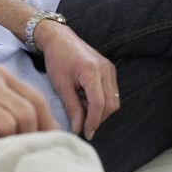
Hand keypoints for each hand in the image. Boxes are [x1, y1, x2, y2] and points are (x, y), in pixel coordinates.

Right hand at [0, 67, 58, 136]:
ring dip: (5, 140)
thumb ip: (10, 103)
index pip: (36, 99)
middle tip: (21, 148)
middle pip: (26, 113)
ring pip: (8, 124)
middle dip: (29, 135)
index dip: (47, 123)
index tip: (49, 141)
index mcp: (0, 74)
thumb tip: (43, 128)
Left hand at [34, 19, 118, 139]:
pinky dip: (102, 101)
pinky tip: (86, 100)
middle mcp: (105, 69)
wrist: (59, 38)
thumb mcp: (61, 85)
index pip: (99, 104)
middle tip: (82, 124)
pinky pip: (111, 91)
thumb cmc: (57, 59)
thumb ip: (72, 108)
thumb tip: (78, 129)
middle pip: (110, 104)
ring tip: (82, 109)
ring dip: (100, 110)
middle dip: (98, 118)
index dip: (93, 121)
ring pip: (113, 100)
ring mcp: (109, 68)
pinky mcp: (109, 69)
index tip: (86, 133)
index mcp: (91, 71)